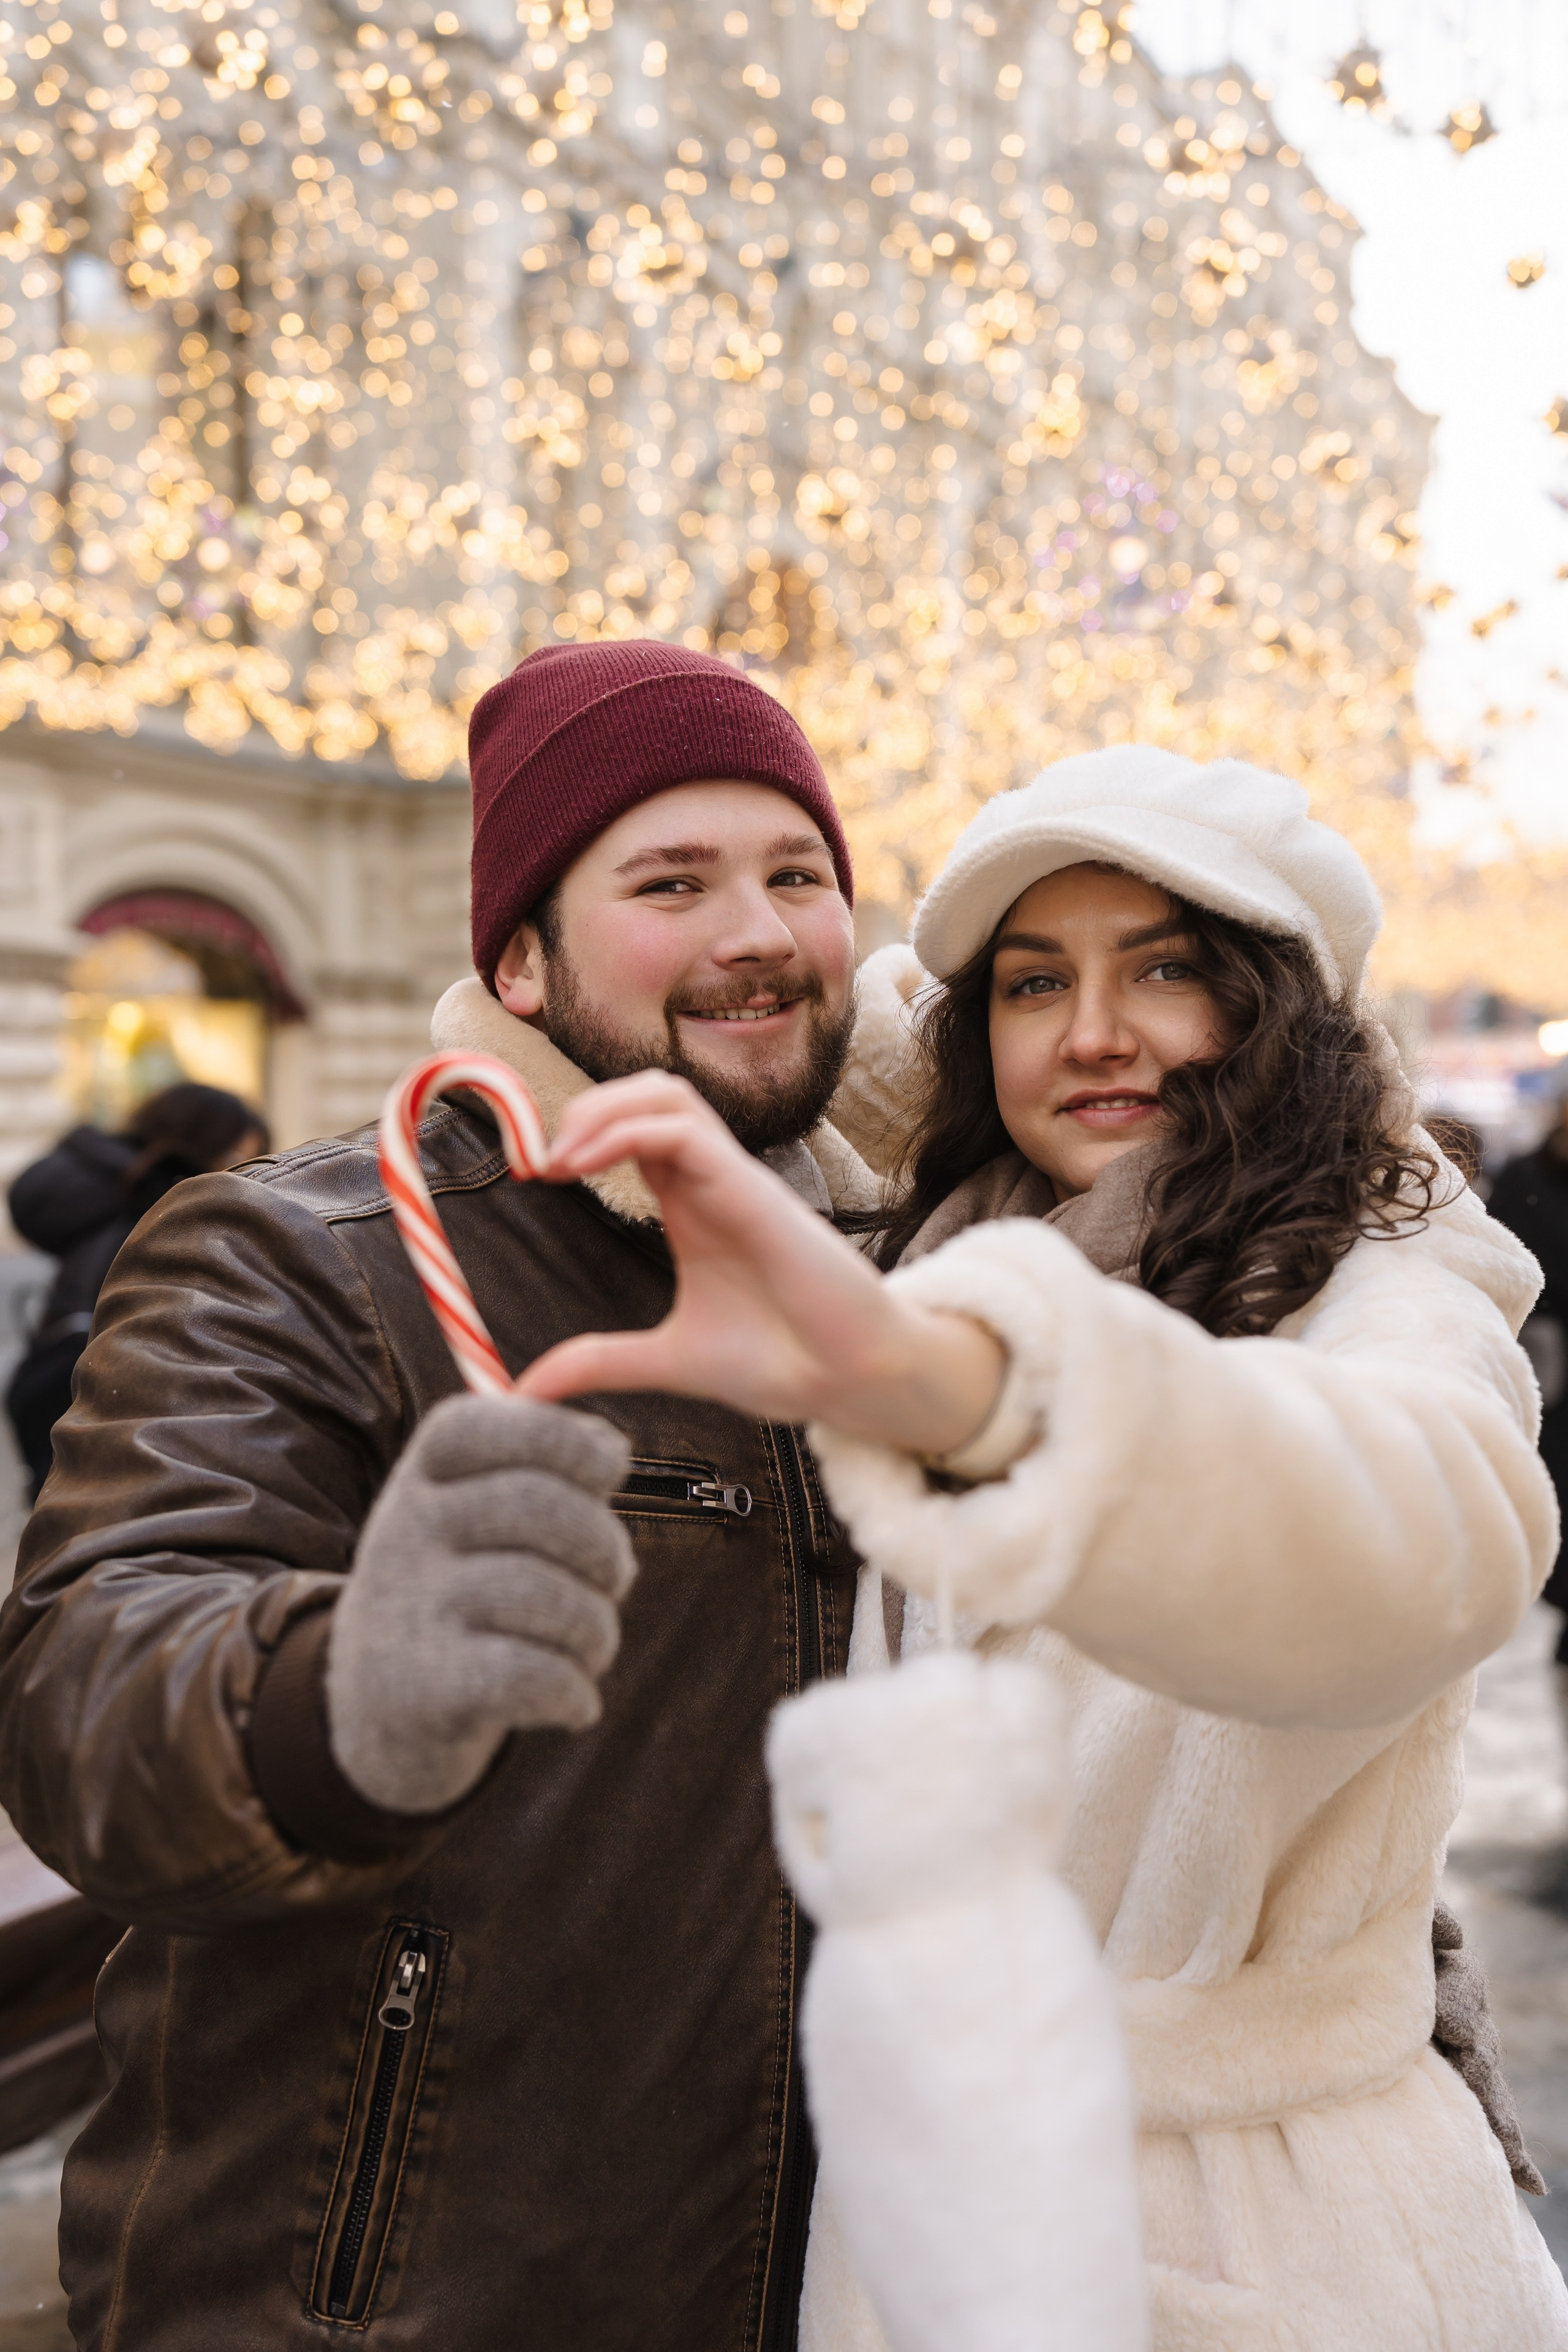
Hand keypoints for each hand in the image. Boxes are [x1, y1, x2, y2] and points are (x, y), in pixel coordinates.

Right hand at [326, 1393, 636, 1814]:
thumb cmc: (461, 1594)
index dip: (568, 1440)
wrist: (375, 1712)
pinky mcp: (425, 1691)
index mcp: (420, 1479)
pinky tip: (574, 1700)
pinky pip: (538, 1677)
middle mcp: (403, 1533)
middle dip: (605, 1547)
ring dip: (597, 1631)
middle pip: (540, 1507)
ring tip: (589, 1647)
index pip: (488, 1424)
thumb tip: (612, 1446)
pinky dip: (576, 1693)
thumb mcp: (480, 1516)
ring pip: (551, 1599)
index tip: (608, 1470)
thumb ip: (547, 1471)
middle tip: (613, 1578)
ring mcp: (410, 1612)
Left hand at [515, 1072, 1004, 1455]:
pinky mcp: (752, 1190)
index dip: (581, 1136)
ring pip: (668, 1093)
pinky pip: (685, 1130)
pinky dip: (626, 1131)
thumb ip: (602, 1364)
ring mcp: (734, 1180)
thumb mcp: (668, 1360)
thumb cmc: (782, 1360)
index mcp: (693, 1208)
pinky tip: (585, 1165)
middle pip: (649, 1094)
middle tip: (544, 1161)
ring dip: (604, 1107)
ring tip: (562, 1155)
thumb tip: (528, 1392)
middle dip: (586, 1108)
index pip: (635, 1131)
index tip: (537, 1176)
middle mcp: (712, 1182)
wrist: (850, 1380)